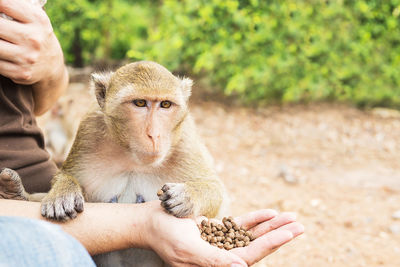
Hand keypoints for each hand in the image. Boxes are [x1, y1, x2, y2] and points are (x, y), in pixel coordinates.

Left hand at [0, 0, 67, 114]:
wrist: (52, 65)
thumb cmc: (37, 36)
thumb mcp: (35, 19)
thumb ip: (16, 9)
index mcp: (38, 20)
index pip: (6, 4)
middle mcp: (34, 39)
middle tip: (1, 31)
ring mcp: (27, 57)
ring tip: (2, 41)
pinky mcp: (21, 73)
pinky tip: (3, 54)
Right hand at [143, 202, 303, 265]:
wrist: (150, 221)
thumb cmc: (165, 236)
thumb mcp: (189, 249)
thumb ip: (215, 260)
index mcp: (216, 265)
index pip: (250, 255)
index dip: (271, 244)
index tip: (290, 232)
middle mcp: (221, 256)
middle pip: (256, 246)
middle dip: (278, 234)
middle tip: (300, 224)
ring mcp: (220, 242)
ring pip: (251, 234)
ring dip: (270, 225)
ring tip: (290, 216)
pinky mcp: (216, 230)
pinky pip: (239, 224)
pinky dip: (253, 218)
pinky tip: (268, 213)